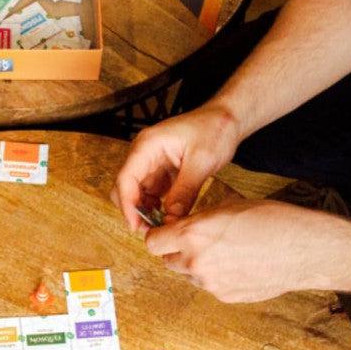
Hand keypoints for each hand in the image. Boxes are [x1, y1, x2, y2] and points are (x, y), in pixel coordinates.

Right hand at [111, 103, 240, 230]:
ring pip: (136, 195)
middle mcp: (143, 155)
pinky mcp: (160, 174)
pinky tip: (168, 217)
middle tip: (151, 230)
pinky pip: (150, 195)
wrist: (226, 119)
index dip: (127, 205)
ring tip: (162, 226)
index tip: (136, 226)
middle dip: (133, 211)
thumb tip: (170, 219)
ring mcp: (151, 164)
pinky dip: (155, 208)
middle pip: (124, 188)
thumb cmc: (214, 130)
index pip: (125, 179)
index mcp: (147, 146)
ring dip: (144, 212)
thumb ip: (185, 191)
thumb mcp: (202, 161)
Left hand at [143, 195, 321, 302]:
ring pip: (188, 275)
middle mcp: (196, 262)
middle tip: (196, 241)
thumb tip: (187, 224)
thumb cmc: (273, 221)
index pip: (152, 242)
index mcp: (193, 234)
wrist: (304, 250)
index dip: (159, 236)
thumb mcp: (231, 206)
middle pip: (166, 261)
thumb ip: (201, 219)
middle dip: (176, 251)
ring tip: (223, 252)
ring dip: (195, 265)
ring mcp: (210, 283)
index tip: (167, 233)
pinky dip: (215, 277)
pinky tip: (237, 265)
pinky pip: (208, 286)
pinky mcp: (224, 296)